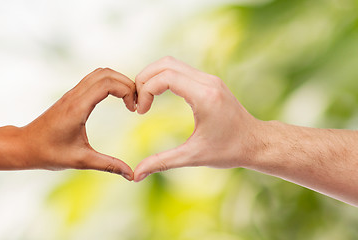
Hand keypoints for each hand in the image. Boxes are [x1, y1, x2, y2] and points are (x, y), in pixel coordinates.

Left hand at [22, 68, 135, 180]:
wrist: (24, 146)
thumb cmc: (49, 153)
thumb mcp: (81, 161)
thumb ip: (108, 165)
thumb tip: (131, 175)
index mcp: (78, 108)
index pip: (107, 84)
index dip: (126, 91)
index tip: (133, 109)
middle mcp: (75, 96)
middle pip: (106, 73)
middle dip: (126, 84)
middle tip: (135, 103)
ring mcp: (72, 94)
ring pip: (100, 73)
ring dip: (118, 81)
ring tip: (128, 100)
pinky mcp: (71, 96)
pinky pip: (93, 80)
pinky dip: (109, 83)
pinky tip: (115, 100)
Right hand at [133, 56, 259, 181]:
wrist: (256, 142)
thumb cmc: (229, 151)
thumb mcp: (193, 157)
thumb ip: (162, 162)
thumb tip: (136, 175)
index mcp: (204, 96)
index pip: (165, 77)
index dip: (146, 90)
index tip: (141, 112)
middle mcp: (207, 81)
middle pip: (165, 64)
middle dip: (144, 79)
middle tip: (138, 102)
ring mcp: (209, 79)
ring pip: (171, 63)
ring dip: (152, 77)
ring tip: (144, 99)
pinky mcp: (209, 81)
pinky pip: (179, 70)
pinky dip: (163, 78)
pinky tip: (157, 96)